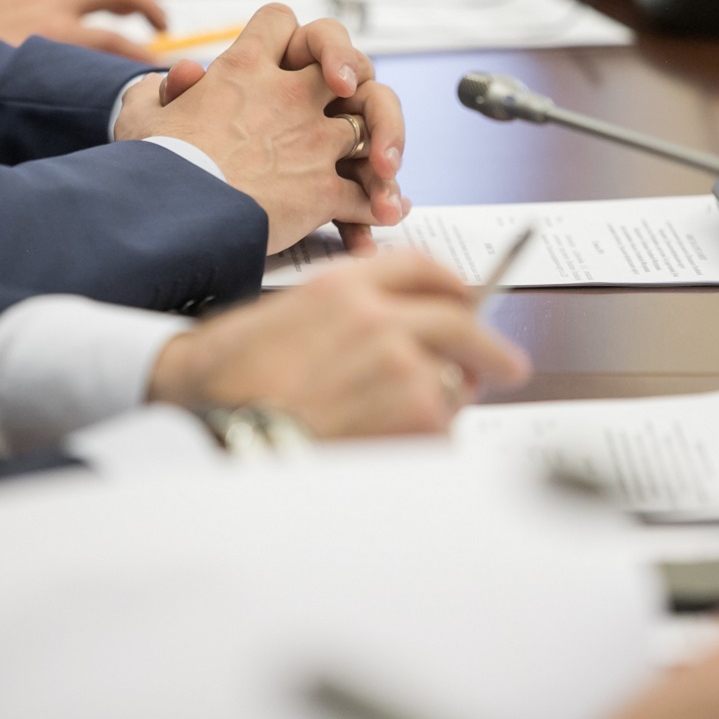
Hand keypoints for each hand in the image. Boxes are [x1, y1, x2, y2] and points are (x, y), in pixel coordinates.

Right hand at [116, 3, 406, 252]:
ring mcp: (312, 141)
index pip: (280, 20)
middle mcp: (288, 96)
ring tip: (378, 172)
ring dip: (375, 149)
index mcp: (243, 69)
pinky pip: (364, 192)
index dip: (287, 34)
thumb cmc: (151, 169)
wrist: (172, 220)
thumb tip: (182, 75)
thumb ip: (160, 91)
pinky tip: (376, 216)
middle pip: (348, 65)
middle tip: (350, 102)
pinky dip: (376, 206)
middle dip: (355, 82)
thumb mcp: (141, 118)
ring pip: (367, 128)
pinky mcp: (323, 189)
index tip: (288, 55)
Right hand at [147, 250, 531, 435]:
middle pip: (461, 319)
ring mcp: (403, 362)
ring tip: (399, 430)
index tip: (470, 299)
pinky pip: (444, 430)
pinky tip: (384, 453)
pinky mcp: (415, 412)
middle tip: (508, 366)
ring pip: (453, 381)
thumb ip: (348, 314)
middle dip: (490, 348)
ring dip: (444, 406)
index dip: (453, 283)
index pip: (421, 266)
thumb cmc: (230, 380)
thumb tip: (398, 333)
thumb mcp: (284, 318)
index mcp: (345, 285)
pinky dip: (428, 445)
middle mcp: (381, 316)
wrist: (211, 428)